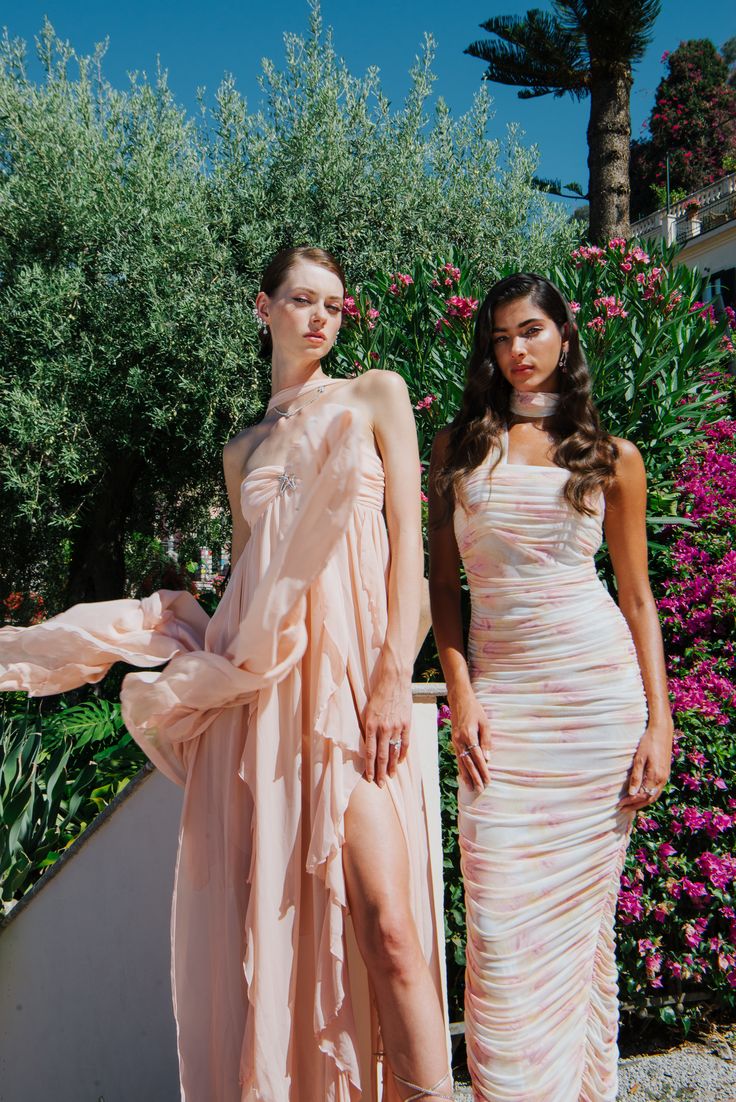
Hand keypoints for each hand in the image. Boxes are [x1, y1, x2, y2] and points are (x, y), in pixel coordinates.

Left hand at [363, 661, 411, 786]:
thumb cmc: (379, 695)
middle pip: (382, 756)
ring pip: (393, 752)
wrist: (394, 681)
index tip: (369, 777)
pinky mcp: (406, 724)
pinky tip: (399, 762)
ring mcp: (396, 727)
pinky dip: (402, 754)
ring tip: (390, 776)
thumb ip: (368, 728)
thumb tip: (368, 744)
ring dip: (391, 766)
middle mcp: (383, 728)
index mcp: (371, 725)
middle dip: (380, 772)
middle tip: (379, 784)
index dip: (369, 767)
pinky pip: (405, 743)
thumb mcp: (368, 710)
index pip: (370, 752)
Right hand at [450, 690, 491, 792]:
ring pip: (461, 762)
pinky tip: (463, 775)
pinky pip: (457, 757)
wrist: (459, 700)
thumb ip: (486, 740)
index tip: (488, 781)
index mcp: (469, 735)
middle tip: (480, 789)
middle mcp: (460, 740)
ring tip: (470, 787)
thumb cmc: (475, 710)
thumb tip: (487, 758)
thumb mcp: (485, 723)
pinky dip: (461, 767)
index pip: (478, 757)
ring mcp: (455, 741)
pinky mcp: (454, 741)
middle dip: (474, 777)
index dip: (483, 770)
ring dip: (466, 775)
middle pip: (468, 762)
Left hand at [618, 720, 672, 811]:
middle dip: (635, 805)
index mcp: (655, 776)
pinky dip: (648, 797)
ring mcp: (665, 777)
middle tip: (622, 809)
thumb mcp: (639, 758)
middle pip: (648, 799)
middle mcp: (662, 779)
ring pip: (654, 796)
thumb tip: (631, 793)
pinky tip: (641, 796)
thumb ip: (636, 776)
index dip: (630, 802)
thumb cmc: (648, 742)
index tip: (619, 805)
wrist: (662, 731)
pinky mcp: (665, 774)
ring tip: (630, 806)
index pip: (642, 796)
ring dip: (642, 803)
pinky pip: (657, 790)